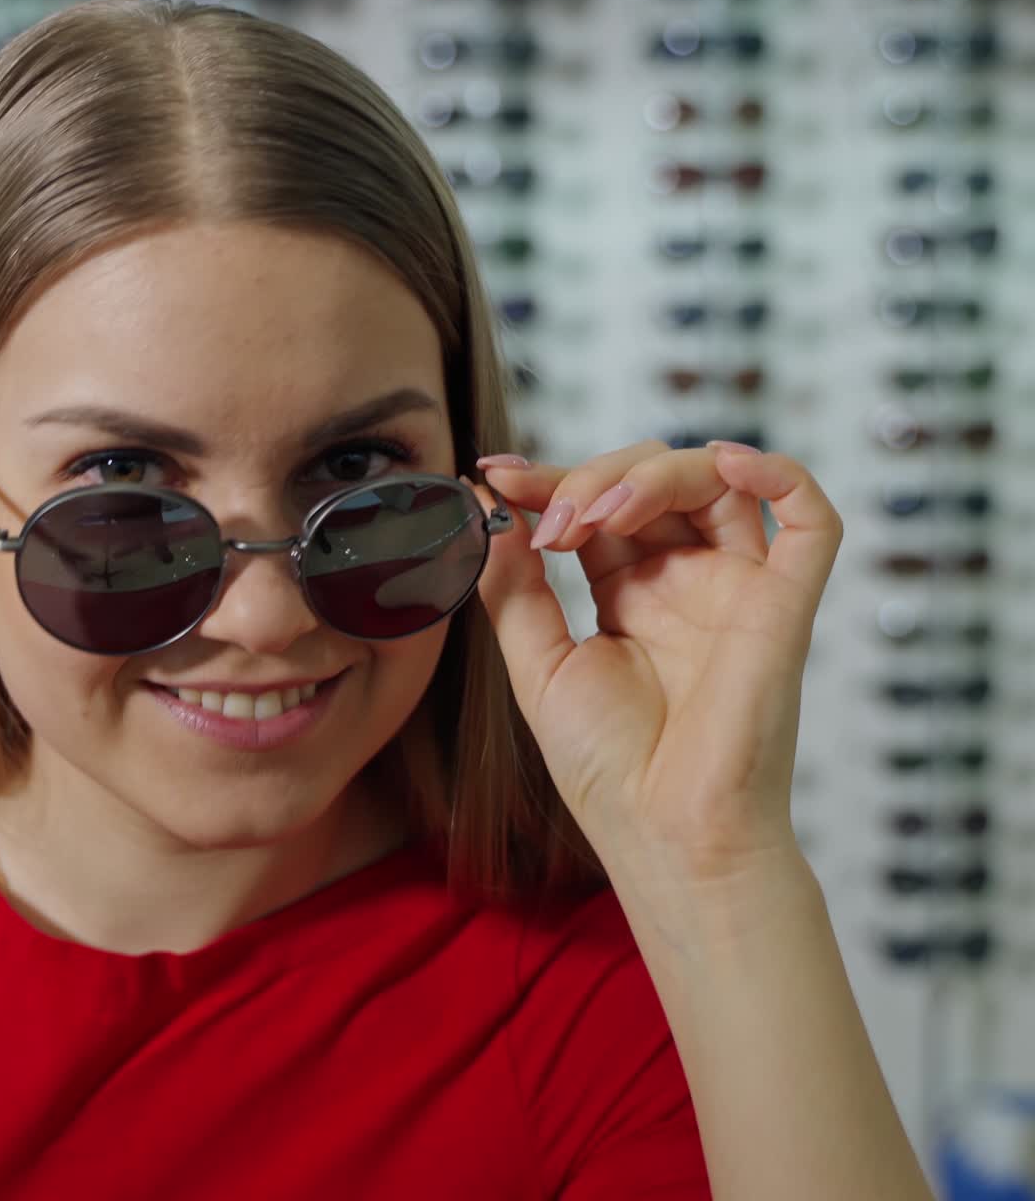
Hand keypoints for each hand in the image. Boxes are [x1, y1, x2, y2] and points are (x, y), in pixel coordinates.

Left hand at [465, 441, 842, 884]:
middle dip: (593, 479)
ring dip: (655, 474)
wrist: (666, 837)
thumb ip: (515, 587)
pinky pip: (810, 522)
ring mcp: (736, 588)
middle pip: (652, 481)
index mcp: (630, 594)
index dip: (550, 481)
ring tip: (602, 515)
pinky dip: (778, 475)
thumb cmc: (609, 769)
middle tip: (553, 522)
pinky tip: (727, 462)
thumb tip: (489, 510)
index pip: (596, 507)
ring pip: (717, 482)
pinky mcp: (784, 605)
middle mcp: (685, 581)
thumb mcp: (539, 666)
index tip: (498, 477)